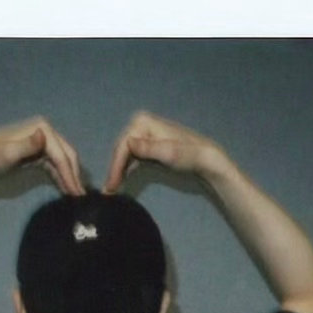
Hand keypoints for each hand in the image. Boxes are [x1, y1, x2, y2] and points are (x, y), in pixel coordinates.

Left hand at [0, 117, 84, 195]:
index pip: (61, 153)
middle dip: (74, 175)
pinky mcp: (35, 154)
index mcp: (41, 128)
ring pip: (62, 161)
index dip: (70, 173)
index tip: (76, 192)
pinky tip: (65, 189)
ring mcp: (40, 143)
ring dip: (69, 177)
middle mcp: (44, 132)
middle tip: (81, 196)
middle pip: (66, 155)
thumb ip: (26, 145)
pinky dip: (60, 176)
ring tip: (76, 196)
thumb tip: (44, 136)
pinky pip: (53, 165)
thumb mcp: (6, 153)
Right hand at [104, 111, 226, 192]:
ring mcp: (143, 134)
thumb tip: (128, 143)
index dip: (115, 166)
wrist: (204, 159)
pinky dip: (125, 169)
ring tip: (111, 189)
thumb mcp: (168, 152)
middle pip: (121, 150)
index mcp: (142, 122)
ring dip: (117, 171)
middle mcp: (140, 124)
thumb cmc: (188, 155)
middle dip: (114, 170)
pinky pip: (131, 157)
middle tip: (108, 191)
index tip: (111, 185)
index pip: (123, 146)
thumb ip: (147, 148)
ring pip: (124, 154)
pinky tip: (120, 181)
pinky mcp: (148, 145)